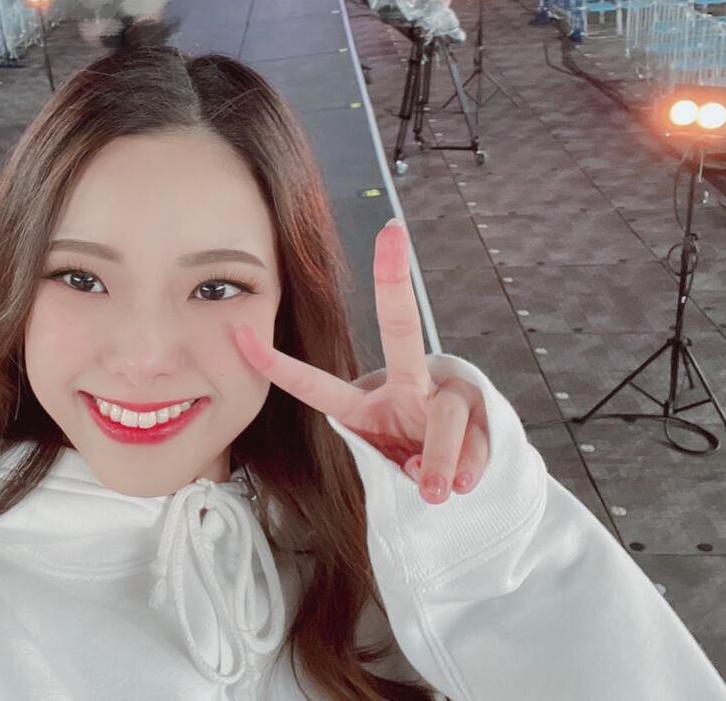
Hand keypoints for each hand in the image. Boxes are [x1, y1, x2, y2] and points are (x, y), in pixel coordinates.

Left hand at [235, 219, 489, 504]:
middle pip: (400, 326)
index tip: (241, 336)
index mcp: (368, 400)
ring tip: (437, 492)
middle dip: (392, 277)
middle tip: (391, 233)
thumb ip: (397, 472)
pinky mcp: (483, 408)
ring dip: (440, 459)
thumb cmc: (410, 464)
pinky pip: (476, 438)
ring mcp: (446, 392)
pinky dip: (469, 469)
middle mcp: (408, 382)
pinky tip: (465, 483)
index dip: (277, 364)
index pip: (315, 384)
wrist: (464, 478)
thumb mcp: (385, 469)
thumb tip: (428, 482)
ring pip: (444, 413)